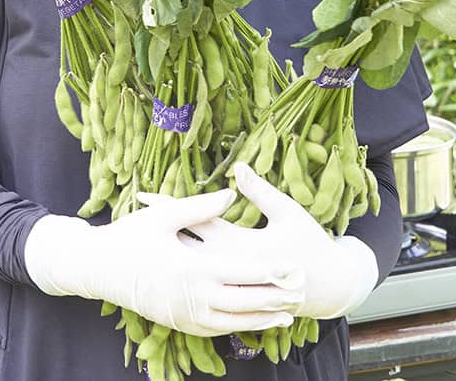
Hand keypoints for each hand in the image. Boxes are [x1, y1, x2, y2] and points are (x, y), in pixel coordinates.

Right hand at [24, 189, 301, 336]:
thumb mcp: (163, 216)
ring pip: (231, 321)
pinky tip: (249, 321)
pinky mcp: (177, 322)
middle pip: (243, 302)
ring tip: (286, 316)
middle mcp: (190, 296)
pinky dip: (235, 326)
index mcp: (191, 268)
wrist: (96, 268)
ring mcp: (183, 314)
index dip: (271, 272)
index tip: (294, 268)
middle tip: (301, 295)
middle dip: (274, 300)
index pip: (241, 273)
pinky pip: (213, 329)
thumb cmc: (129, 237)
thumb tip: (232, 192)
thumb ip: (201, 206)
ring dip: (260, 319)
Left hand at [143, 162, 379, 320]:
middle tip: (130, 214)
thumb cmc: (310, 245)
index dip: (168, 206)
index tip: (142, 194)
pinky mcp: (235, 288)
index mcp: (239, 245)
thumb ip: (262, 191)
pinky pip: (203, 274)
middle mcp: (228, 265)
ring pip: (190, 262)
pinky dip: (185, 263)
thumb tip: (239, 166)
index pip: (194, 221)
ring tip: (142, 233)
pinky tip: (170, 255)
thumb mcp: (289, 213)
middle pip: (184, 243)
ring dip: (168, 246)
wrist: (326, 287)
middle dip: (158, 228)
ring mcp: (230, 280)